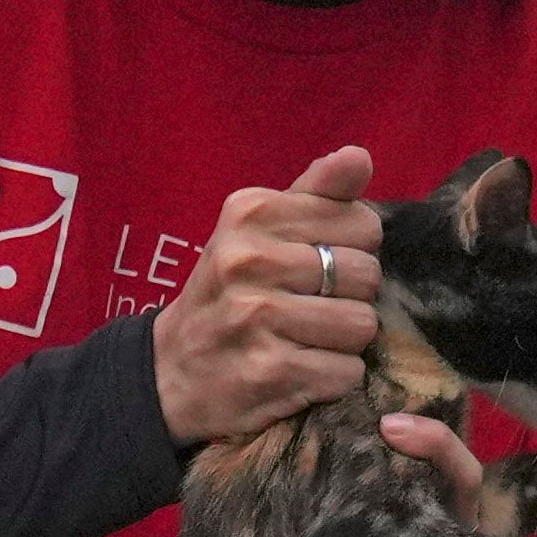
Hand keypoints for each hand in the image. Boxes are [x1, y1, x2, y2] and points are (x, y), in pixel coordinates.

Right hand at [154, 148, 390, 445]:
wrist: (169, 374)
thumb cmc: (229, 293)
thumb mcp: (258, 231)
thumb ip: (315, 194)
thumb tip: (359, 157)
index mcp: (251, 212)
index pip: (362, 223)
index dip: (351, 250)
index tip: (314, 266)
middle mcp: (249, 258)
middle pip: (367, 274)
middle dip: (350, 298)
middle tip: (309, 309)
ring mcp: (257, 316)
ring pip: (362, 324)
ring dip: (343, 343)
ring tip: (303, 341)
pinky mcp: (269, 370)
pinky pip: (347, 371)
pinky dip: (331, 380)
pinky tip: (298, 372)